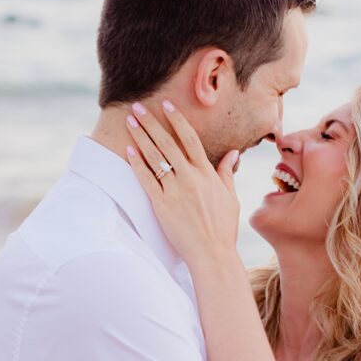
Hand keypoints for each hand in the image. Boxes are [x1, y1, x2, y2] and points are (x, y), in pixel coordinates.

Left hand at [125, 99, 240, 271]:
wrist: (212, 254)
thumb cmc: (223, 228)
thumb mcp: (230, 198)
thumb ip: (227, 173)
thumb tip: (232, 154)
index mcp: (207, 173)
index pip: (190, 138)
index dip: (177, 119)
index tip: (166, 105)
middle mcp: (190, 178)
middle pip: (168, 143)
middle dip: (151, 123)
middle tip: (137, 107)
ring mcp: (175, 191)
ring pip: (155, 157)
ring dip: (140, 137)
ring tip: (129, 122)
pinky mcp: (162, 205)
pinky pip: (146, 180)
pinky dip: (137, 164)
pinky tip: (128, 150)